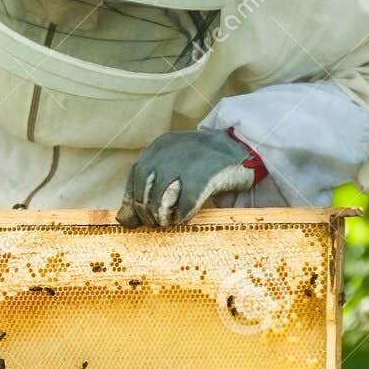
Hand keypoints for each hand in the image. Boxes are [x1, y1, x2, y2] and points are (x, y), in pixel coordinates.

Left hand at [116, 129, 265, 226]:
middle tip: (155, 223)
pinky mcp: (205, 175)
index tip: (138, 217)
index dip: (133, 200)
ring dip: (162, 215)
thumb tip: (124, 219)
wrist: (244, 145)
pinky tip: (184, 219)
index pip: (135, 175)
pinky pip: (186, 202)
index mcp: (161, 146)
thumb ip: (150, 185)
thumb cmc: (206, 161)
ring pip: (161, 197)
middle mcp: (170, 152)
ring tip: (168, 223)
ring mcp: (187, 162)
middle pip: (145, 188)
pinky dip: (182, 214)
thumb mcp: (176, 164)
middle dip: (146, 211)